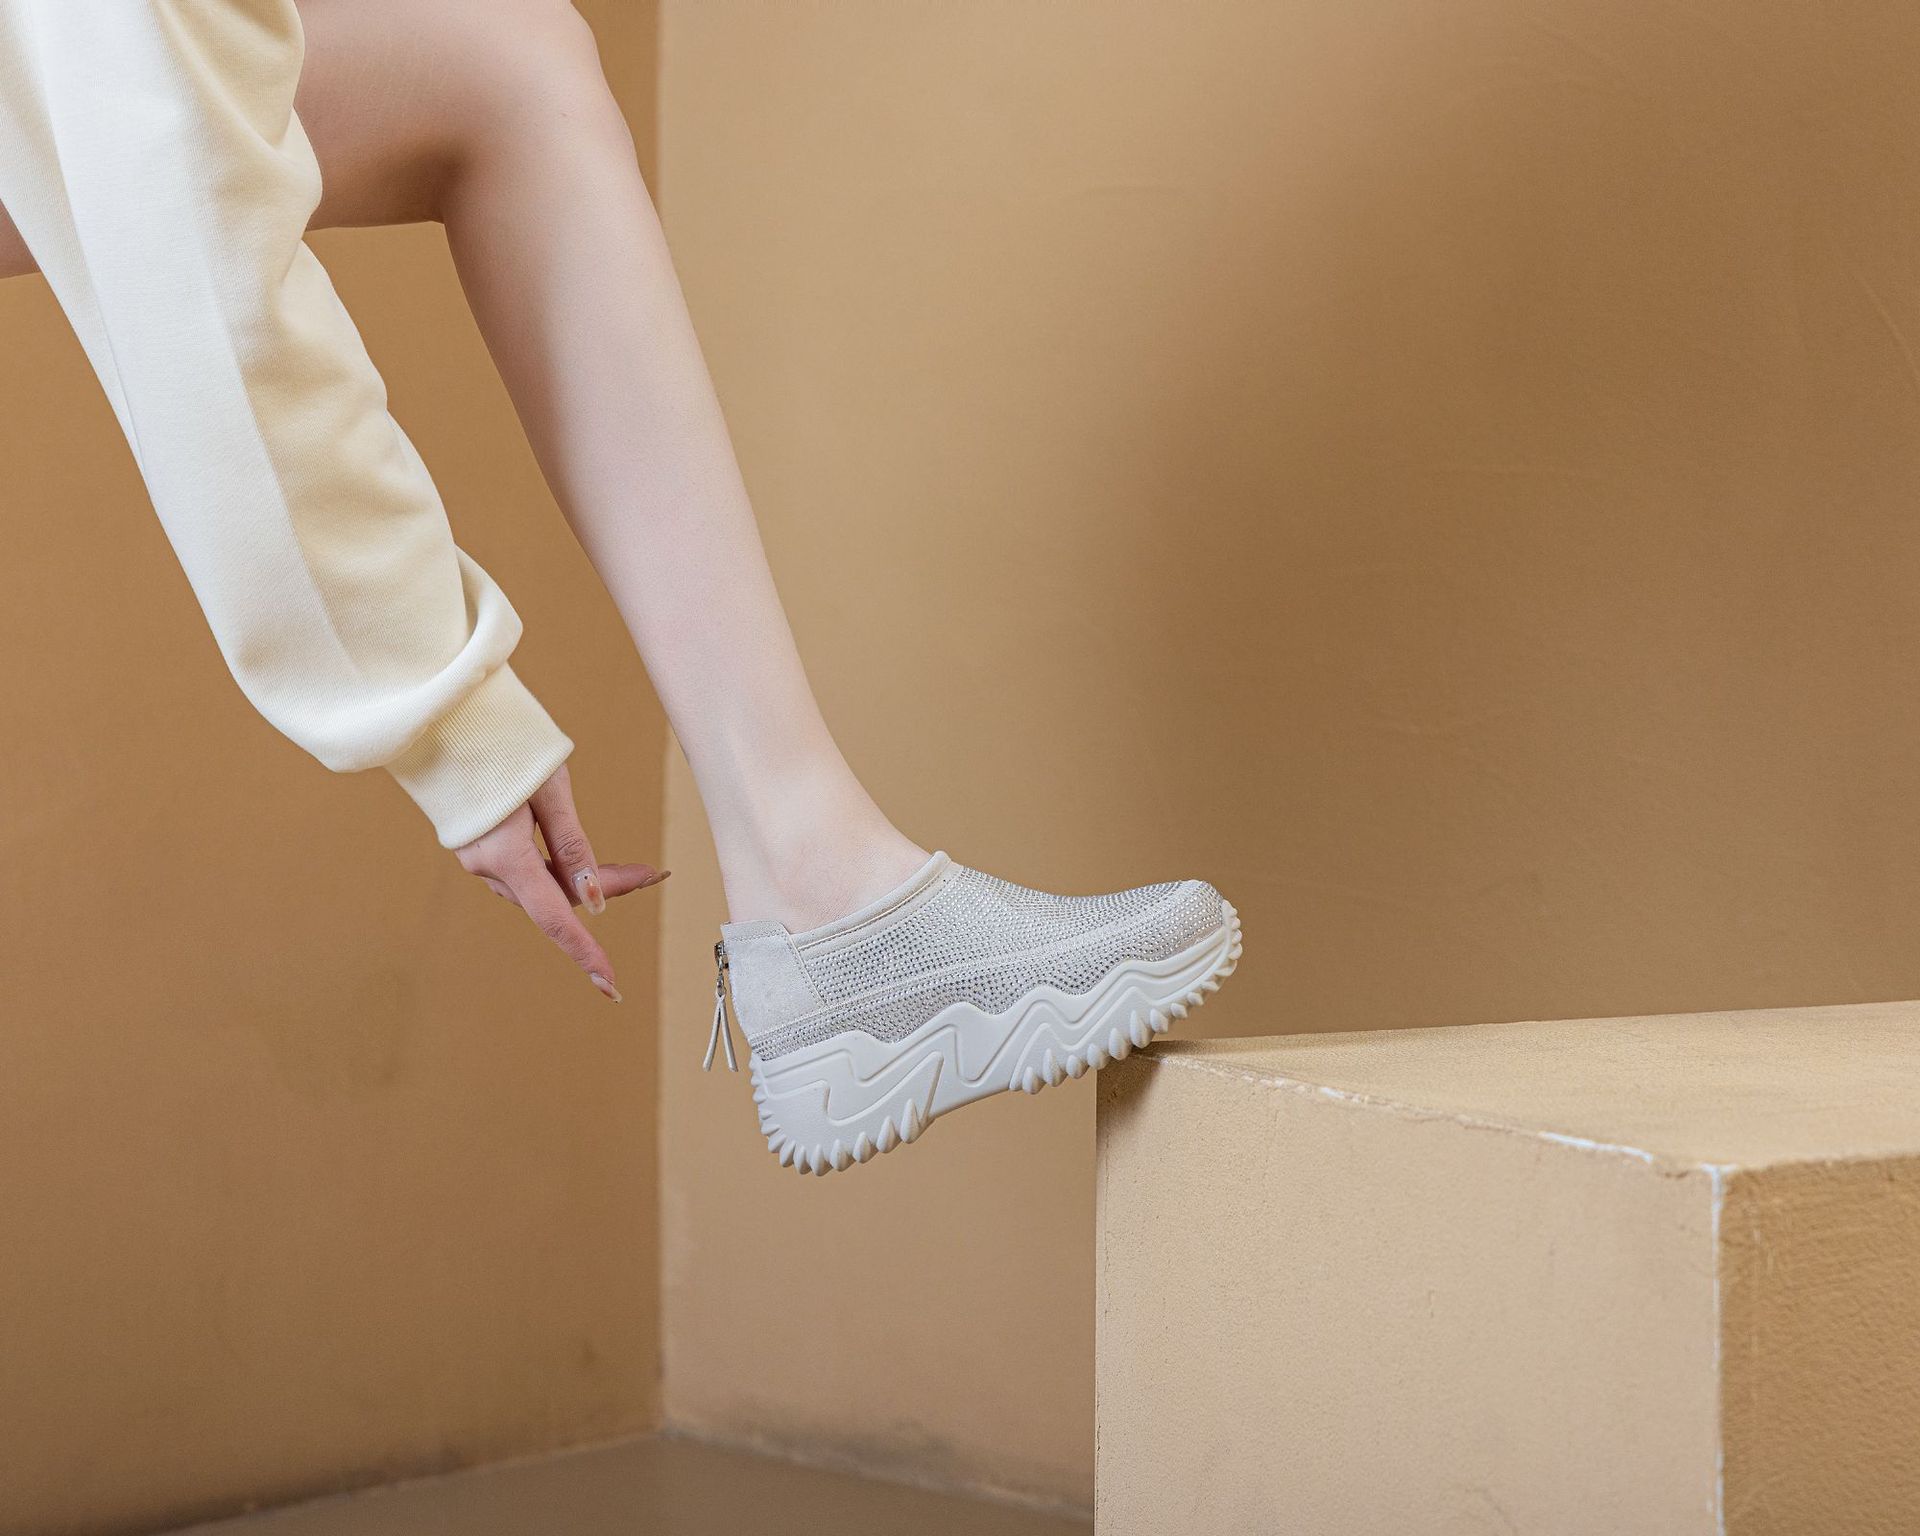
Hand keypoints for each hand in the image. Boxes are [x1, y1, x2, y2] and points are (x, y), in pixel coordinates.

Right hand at [453, 763, 666, 1000]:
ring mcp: (477, 857)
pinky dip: (557, 868)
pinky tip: (581, 861)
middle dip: (604, 890)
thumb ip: (572, 843)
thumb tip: (592, 901)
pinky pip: (525, 871)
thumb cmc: (501, 741)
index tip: (612, 986)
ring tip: (633, 868)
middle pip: (556, 898)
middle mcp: (485, 865)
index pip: (554, 918)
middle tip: (652, 873)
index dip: (586, 953)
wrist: (441, 717)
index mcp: (503, 853)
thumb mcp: (550, 788)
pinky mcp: (477, 846)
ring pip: (541, 887)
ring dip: (583, 880)